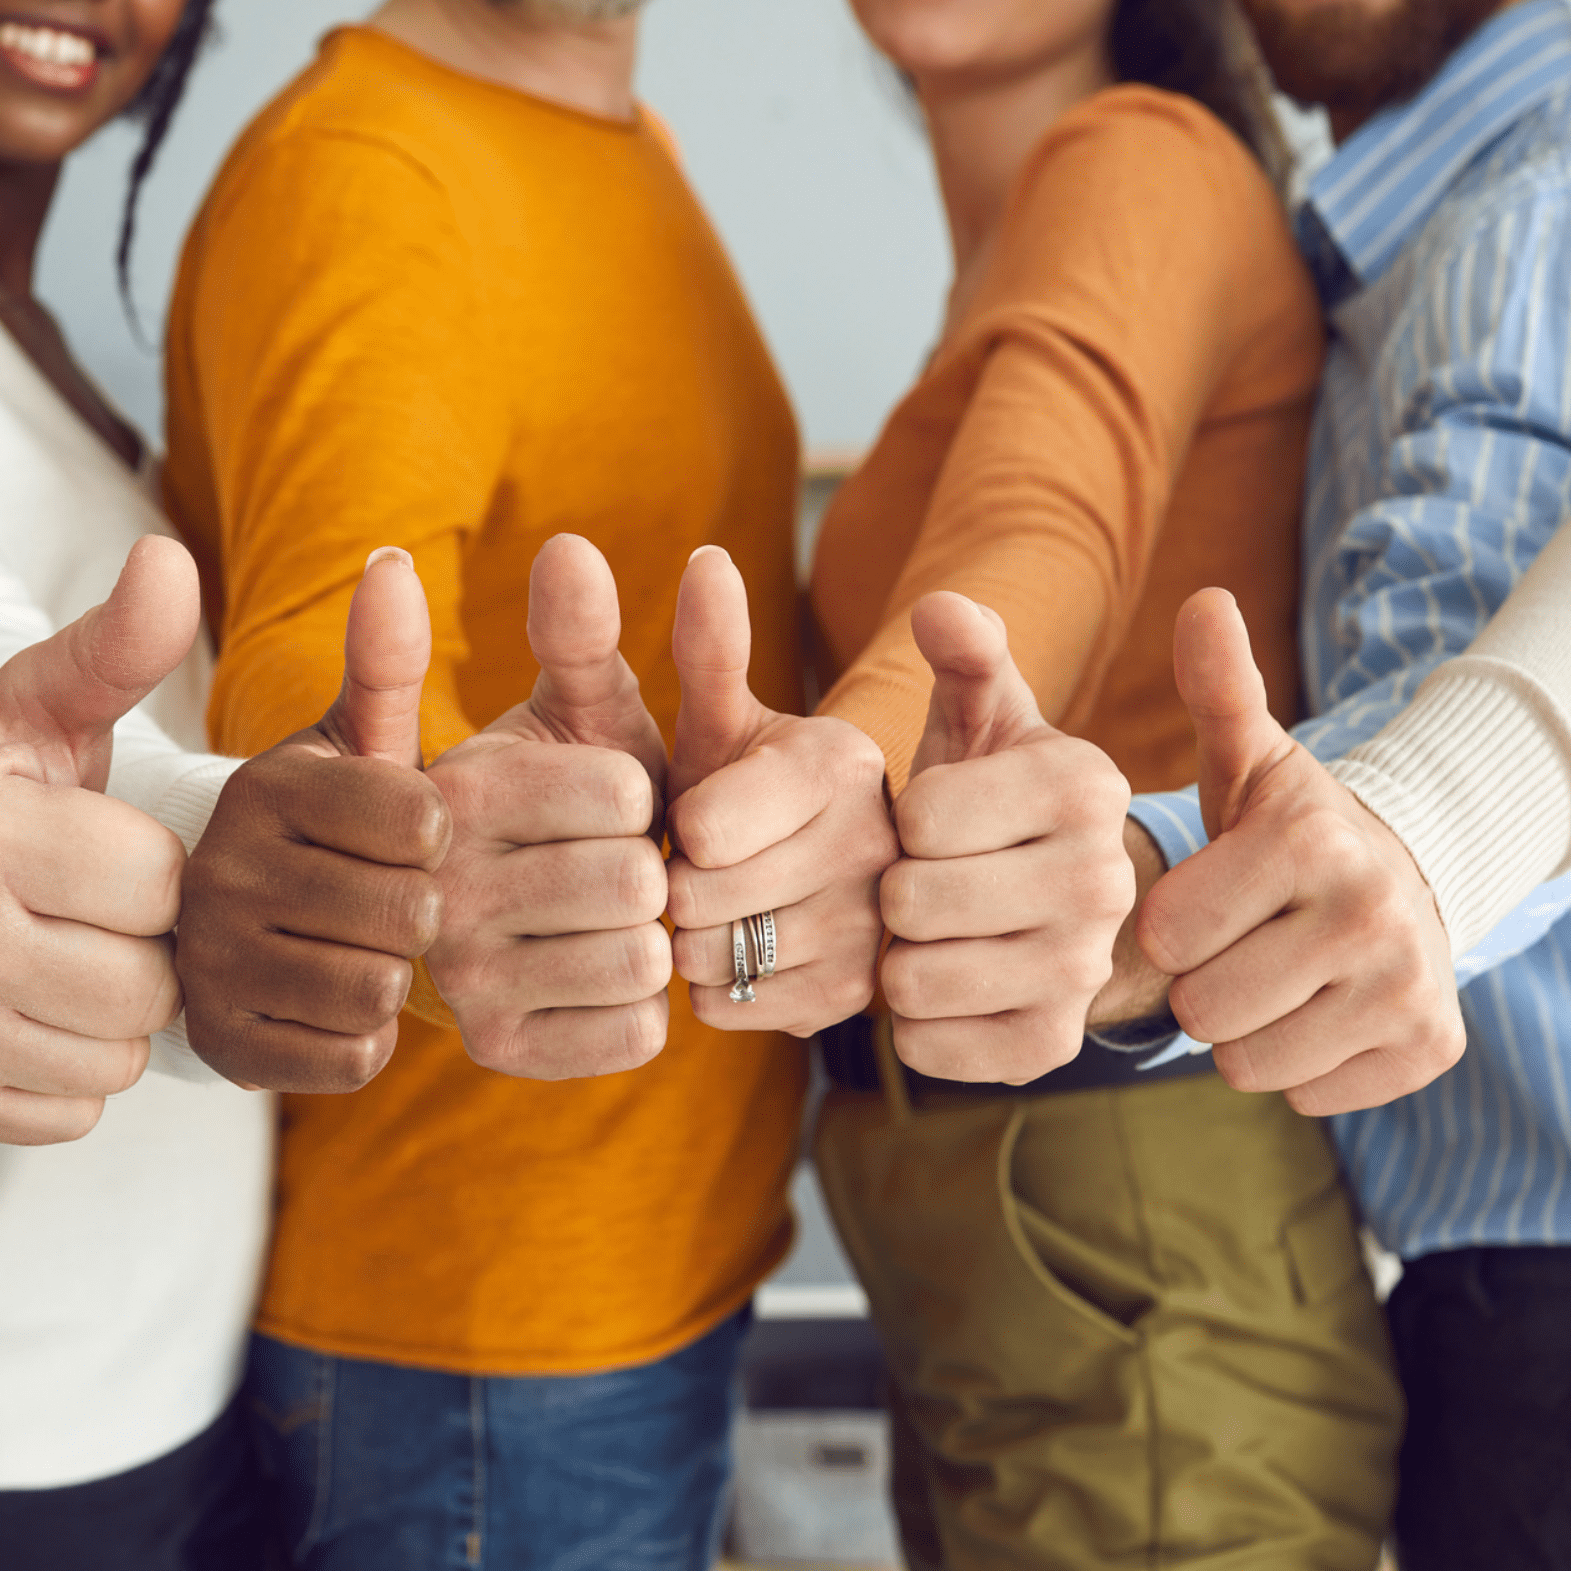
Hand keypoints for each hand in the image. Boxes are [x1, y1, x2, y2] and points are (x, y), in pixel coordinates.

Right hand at [0, 535, 197, 1143]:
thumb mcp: (37, 702)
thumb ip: (114, 643)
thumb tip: (172, 560)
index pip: (158, 883)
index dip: (148, 867)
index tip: (88, 844)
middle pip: (147, 981)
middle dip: (137, 945)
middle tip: (75, 908)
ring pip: (117, 1052)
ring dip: (109, 1011)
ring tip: (48, 952)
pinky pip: (73, 1109)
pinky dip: (66, 1069)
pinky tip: (21, 1009)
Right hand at [177, 548, 452, 1091]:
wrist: (212, 924)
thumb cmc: (312, 822)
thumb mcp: (344, 739)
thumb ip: (382, 660)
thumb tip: (393, 564)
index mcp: (262, 787)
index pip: (421, 821)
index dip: (440, 837)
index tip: (416, 835)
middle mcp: (220, 873)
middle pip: (408, 914)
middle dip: (422, 912)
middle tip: (394, 900)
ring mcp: (208, 965)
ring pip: (379, 990)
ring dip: (394, 976)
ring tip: (363, 945)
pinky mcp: (217, 1047)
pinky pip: (349, 1057)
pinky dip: (363, 1036)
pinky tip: (332, 997)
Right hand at [424, 534, 672, 1079]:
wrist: (462, 924)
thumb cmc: (537, 805)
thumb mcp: (553, 714)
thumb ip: (569, 636)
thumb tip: (566, 546)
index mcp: (452, 794)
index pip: (620, 793)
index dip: (639, 797)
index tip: (610, 800)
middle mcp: (440, 888)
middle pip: (633, 879)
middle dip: (648, 866)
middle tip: (611, 865)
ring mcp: (461, 979)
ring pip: (640, 958)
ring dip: (649, 935)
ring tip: (605, 916)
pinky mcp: (498, 1050)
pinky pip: (636, 1031)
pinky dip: (639, 1005)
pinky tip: (596, 974)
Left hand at [664, 546, 894, 1034]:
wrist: (848, 884)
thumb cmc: (761, 792)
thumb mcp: (733, 719)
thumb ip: (711, 647)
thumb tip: (704, 559)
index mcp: (843, 760)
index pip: (705, 826)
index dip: (675, 834)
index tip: (693, 824)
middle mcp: (887, 844)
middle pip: (705, 899)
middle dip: (679, 889)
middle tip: (703, 873)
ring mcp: (895, 931)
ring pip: (722, 960)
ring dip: (696, 943)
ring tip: (729, 909)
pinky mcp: (883, 1004)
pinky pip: (746, 1011)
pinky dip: (727, 994)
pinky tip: (756, 959)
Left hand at [878, 593, 1134, 1082]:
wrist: (1048, 903)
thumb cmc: (992, 795)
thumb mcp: (985, 714)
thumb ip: (966, 653)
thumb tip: (941, 608)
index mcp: (1085, 786)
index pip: (922, 814)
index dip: (901, 819)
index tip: (932, 818)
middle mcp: (1105, 882)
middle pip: (911, 899)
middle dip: (893, 890)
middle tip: (920, 881)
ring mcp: (1085, 974)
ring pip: (913, 979)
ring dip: (897, 957)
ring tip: (927, 931)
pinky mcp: (1049, 1048)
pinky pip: (925, 1043)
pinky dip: (913, 1020)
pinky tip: (945, 983)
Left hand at [1138, 588, 1460, 1114]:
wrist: (1409, 883)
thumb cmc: (1291, 829)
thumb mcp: (1250, 757)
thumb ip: (1216, 688)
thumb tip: (1203, 599)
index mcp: (1311, 839)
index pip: (1169, 933)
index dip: (1170, 927)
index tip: (1204, 901)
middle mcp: (1374, 912)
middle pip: (1207, 1007)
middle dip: (1203, 985)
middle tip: (1236, 947)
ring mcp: (1412, 987)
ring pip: (1252, 1063)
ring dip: (1244, 1032)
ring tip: (1271, 978)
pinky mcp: (1434, 1049)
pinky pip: (1308, 1096)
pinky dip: (1301, 1066)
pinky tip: (1320, 1011)